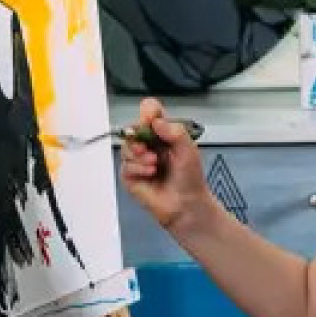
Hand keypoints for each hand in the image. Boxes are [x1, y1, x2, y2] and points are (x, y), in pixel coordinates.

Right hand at [119, 98, 212, 231]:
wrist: (186, 204)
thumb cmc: (190, 179)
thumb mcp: (189, 150)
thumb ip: (175, 131)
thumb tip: (156, 120)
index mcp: (163, 134)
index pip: (150, 113)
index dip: (148, 112)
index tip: (150, 116)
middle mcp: (149, 145)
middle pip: (133, 128)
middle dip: (139, 135)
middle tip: (148, 145)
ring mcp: (138, 160)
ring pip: (127, 147)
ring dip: (140, 155)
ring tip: (154, 164)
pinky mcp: (130, 176)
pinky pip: (125, 165)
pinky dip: (138, 168)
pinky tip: (150, 173)